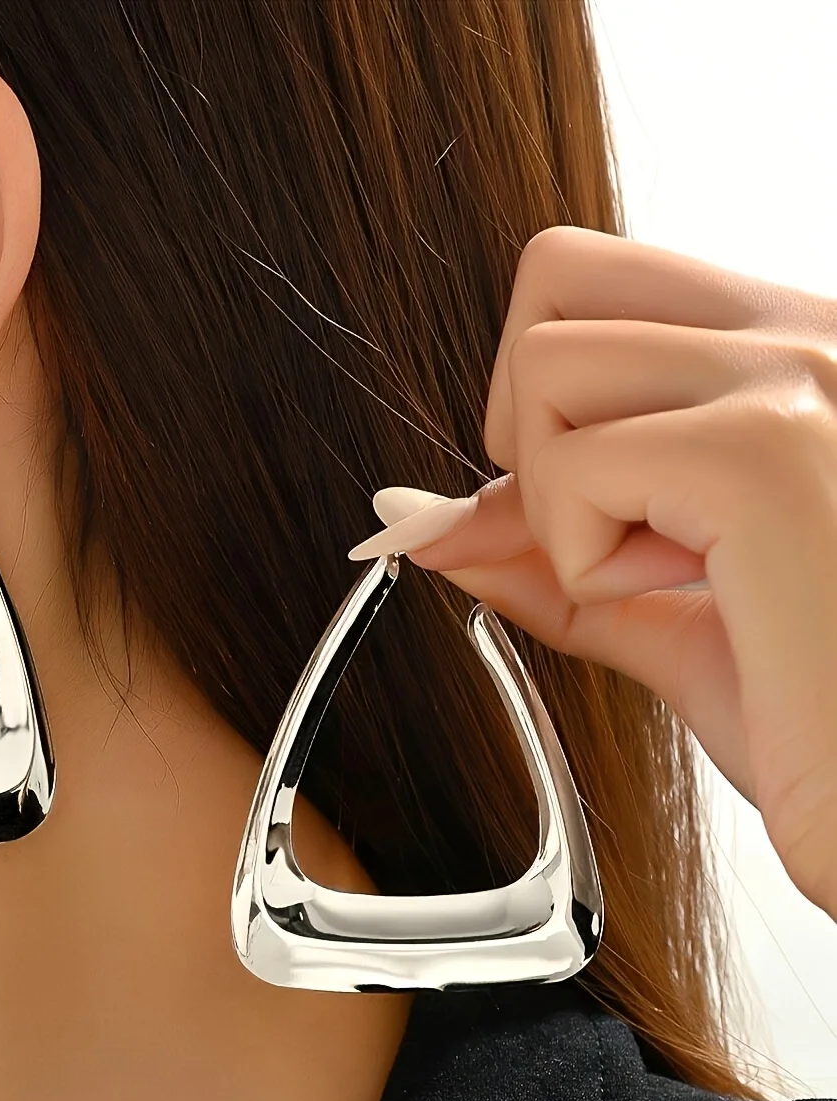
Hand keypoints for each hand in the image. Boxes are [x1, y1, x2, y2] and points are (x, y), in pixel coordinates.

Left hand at [348, 226, 836, 914]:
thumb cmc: (819, 715)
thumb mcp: (663, 609)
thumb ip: (542, 548)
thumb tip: (415, 516)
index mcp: (793, 354)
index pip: (585, 275)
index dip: (535, 397)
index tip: (576, 506)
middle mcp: (810, 335)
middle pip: (551, 278)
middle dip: (529, 423)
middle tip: (608, 526)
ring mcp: (799, 381)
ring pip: (547, 364)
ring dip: (563, 503)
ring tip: (669, 572)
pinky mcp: (767, 454)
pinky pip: (572, 468)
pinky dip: (590, 559)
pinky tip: (706, 601)